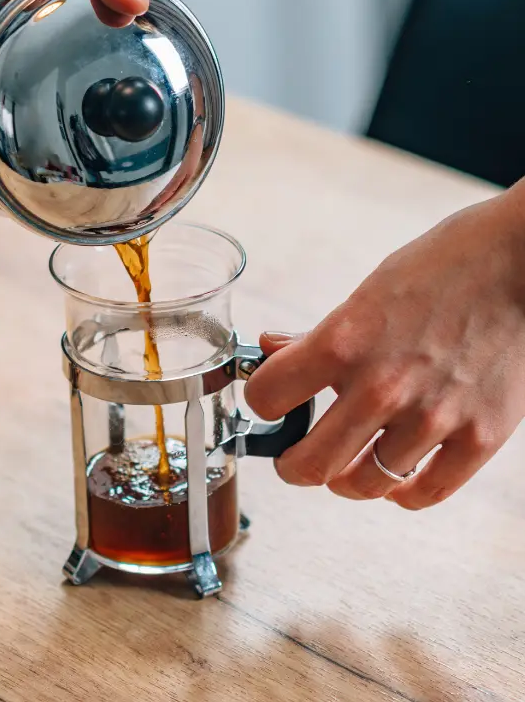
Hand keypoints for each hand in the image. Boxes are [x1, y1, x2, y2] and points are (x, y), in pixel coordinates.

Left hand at [244, 184, 524, 508]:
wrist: (518, 265)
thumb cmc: (439, 270)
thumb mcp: (363, 295)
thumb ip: (317, 336)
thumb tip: (272, 349)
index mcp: (341, 345)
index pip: (266, 399)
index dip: (260, 403)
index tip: (267, 405)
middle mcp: (381, 388)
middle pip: (311, 465)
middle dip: (292, 466)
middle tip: (292, 461)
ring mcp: (432, 417)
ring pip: (366, 484)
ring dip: (347, 481)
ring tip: (345, 469)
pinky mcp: (479, 437)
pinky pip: (427, 492)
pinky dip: (402, 494)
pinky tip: (394, 481)